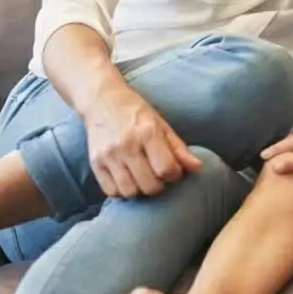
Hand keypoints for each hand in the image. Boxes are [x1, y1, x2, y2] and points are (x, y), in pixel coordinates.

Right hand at [84, 88, 202, 198]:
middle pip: (149, 185)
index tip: (173, 170)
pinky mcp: (94, 163)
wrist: (102, 101)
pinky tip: (127, 179)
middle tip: (157, 175)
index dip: (174, 175)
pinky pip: (111, 191)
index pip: (166, 169)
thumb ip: (179, 149)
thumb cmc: (136, 114)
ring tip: (142, 178)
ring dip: (140, 190)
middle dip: (158, 185)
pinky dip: (121, 191)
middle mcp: (126, 145)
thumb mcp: (162, 126)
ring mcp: (108, 155)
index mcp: (147, 133)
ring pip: (130, 192)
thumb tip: (198, 168)